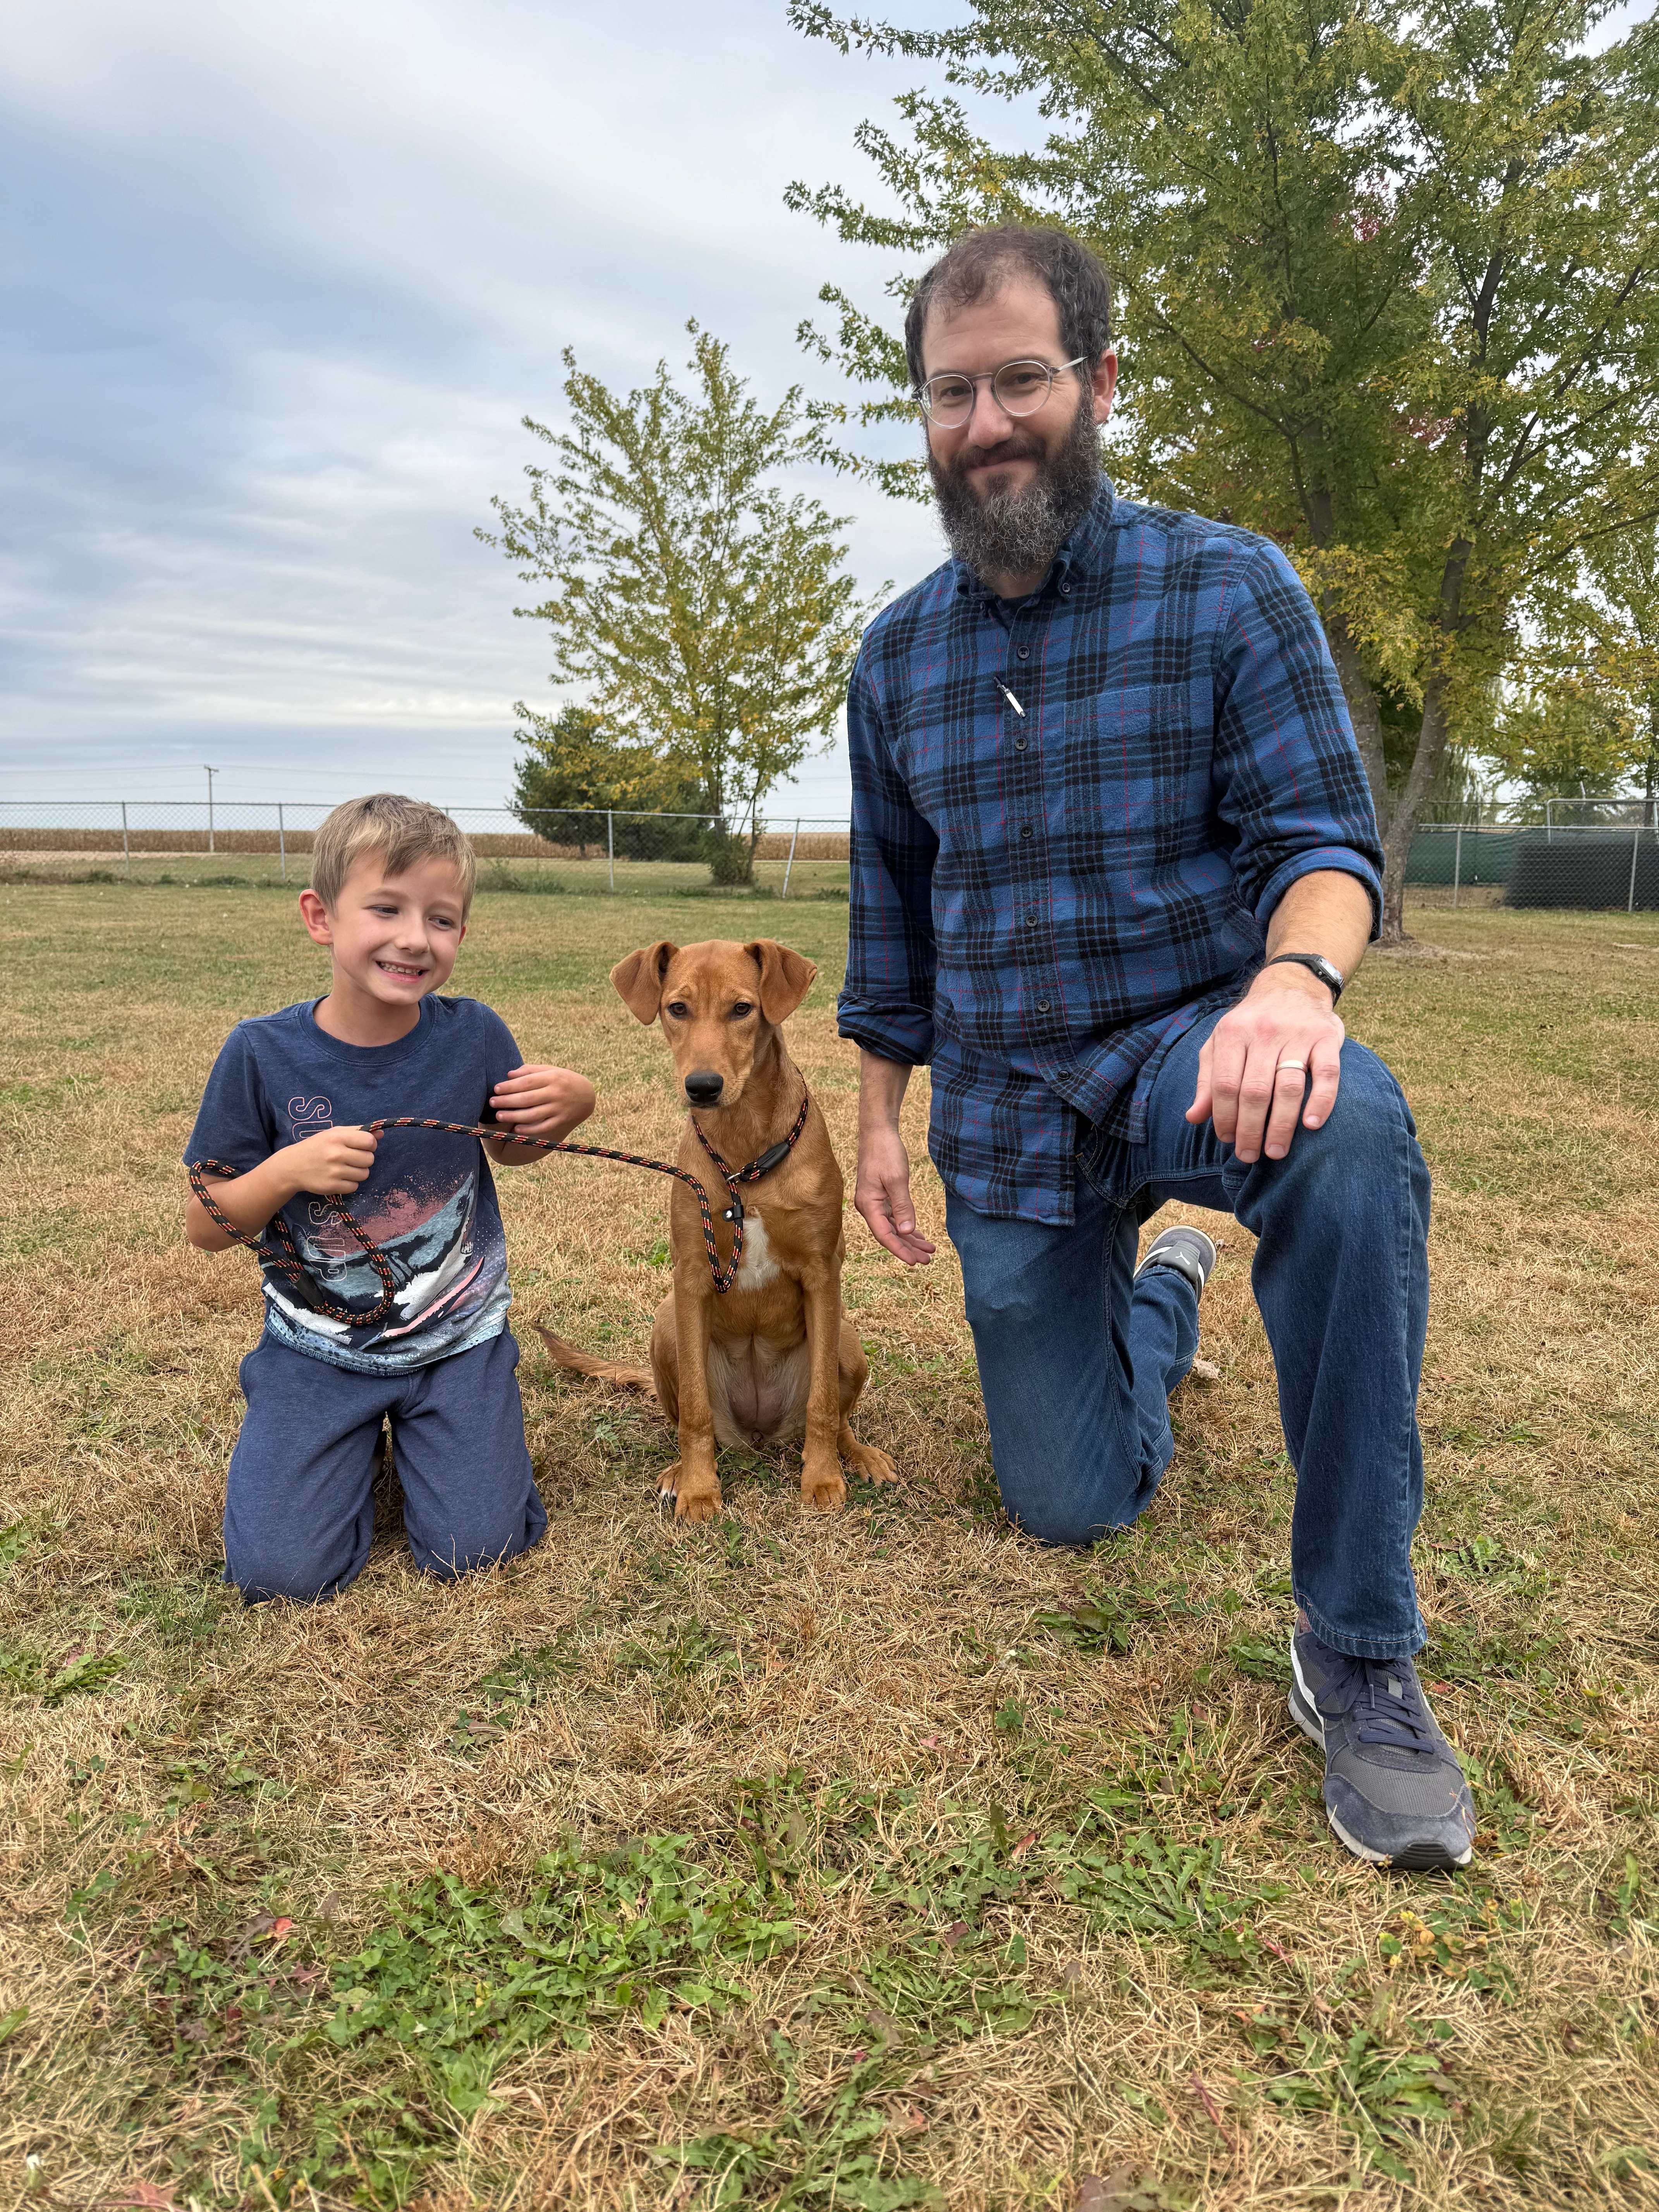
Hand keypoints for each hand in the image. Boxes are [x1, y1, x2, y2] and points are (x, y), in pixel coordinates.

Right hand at [284, 1124, 378, 1196]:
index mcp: (337, 1137)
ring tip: (345, 1168)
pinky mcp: (332, 1187)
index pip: (369, 1141)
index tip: (362, 1147)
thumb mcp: (333, 1134)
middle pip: (369, 1159)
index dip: (370, 1145)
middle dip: (364, 1159)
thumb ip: (357, 1132)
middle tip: (352, 1158)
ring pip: (364, 1174)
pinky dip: (350, 1183)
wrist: (292, 1166)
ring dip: (358, 1172)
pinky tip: (339, 1177)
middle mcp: (336, 1154)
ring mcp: (334, 1172)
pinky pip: (355, 1186)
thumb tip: (381, 1133)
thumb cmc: (316, 1147)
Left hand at [488, 1064, 596, 1144]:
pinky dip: (529, 1129)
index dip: (510, 1086)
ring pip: (533, 1114)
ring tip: (499, 1115)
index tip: (496, 1089)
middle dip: (507, 1101)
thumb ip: (530, 1071)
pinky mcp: (561, 1120)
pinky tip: (516, 1129)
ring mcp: (559, 1108)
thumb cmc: (562, 1080)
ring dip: (514, 1116)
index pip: (527, 1082)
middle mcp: (556, 1093)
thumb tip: (508, 1075)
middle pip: (527, 1098)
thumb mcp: (550, 1070)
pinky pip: (543, 1127)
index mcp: (552, 1078)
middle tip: (491, 1102)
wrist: (586, 1095)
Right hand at [854, 1124, 936, 1265]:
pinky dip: (906, 1227)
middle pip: (889, 1235)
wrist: (878, 1132)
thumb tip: (907, 1232)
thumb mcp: (897, 1179)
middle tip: (928, 1260)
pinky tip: (918, 1235)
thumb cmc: (886, 1152)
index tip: (916, 1262)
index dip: (900, 1250)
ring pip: (893, 1227)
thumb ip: (902, 1206)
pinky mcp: (881, 1196)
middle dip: (908, 1248)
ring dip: (909, 1239)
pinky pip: (894, 1218)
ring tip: (928, 1251)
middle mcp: (869, 1207)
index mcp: (868, 1205)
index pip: (885, 1235)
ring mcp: (875, 1202)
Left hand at [1186, 969, 1343, 1162]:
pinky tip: (1311, 1125)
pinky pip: (1327, 1074)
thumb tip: (1193, 1117)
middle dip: (1250, 1129)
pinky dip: (1321, 1101)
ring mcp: (1298, 1035)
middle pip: (1255, 1091)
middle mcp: (1264, 1032)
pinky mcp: (1327, 1038)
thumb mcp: (1220, 1044)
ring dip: (1282, 1125)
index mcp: (1233, 1033)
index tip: (1228, 1140)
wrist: (1291, 984)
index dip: (1224, 1117)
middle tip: (1250, 1155)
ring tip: (1276, 1151)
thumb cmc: (1250, 1024)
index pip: (1224, 1084)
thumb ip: (1207, 1080)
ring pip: (1288, 1087)